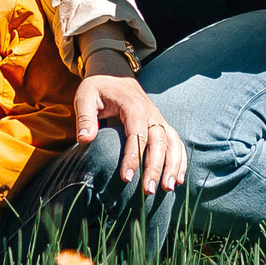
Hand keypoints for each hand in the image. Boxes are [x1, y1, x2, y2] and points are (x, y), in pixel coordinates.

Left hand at [73, 64, 187, 193]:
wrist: (114, 73)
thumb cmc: (98, 87)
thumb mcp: (86, 96)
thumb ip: (85, 117)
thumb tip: (84, 139)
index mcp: (133, 105)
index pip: (137, 134)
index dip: (133, 157)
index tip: (126, 178)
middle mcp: (151, 113)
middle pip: (158, 141)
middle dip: (155, 167)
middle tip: (148, 191)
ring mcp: (158, 119)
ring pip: (172, 143)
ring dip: (173, 166)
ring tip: (168, 189)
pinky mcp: (161, 125)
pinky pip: (176, 142)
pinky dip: (180, 161)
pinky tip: (178, 180)